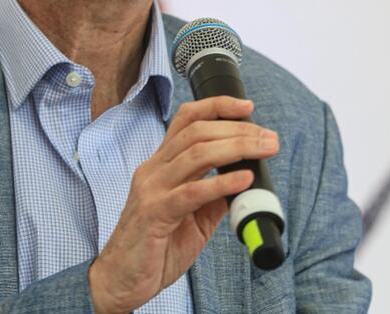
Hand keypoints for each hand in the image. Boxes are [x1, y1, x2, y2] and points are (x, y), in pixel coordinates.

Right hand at [88, 96, 278, 312]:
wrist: (121, 281)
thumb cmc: (154, 248)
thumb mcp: (192, 216)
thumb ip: (214, 196)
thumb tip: (245, 180)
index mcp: (161, 165)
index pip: (186, 120)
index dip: (217, 107)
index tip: (248, 107)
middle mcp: (154, 170)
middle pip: (197, 132)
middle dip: (238, 130)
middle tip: (268, 138)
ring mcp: (152, 189)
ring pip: (196, 154)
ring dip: (237, 148)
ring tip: (264, 150)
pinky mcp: (154, 214)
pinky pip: (192, 192)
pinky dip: (222, 182)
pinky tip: (244, 180)